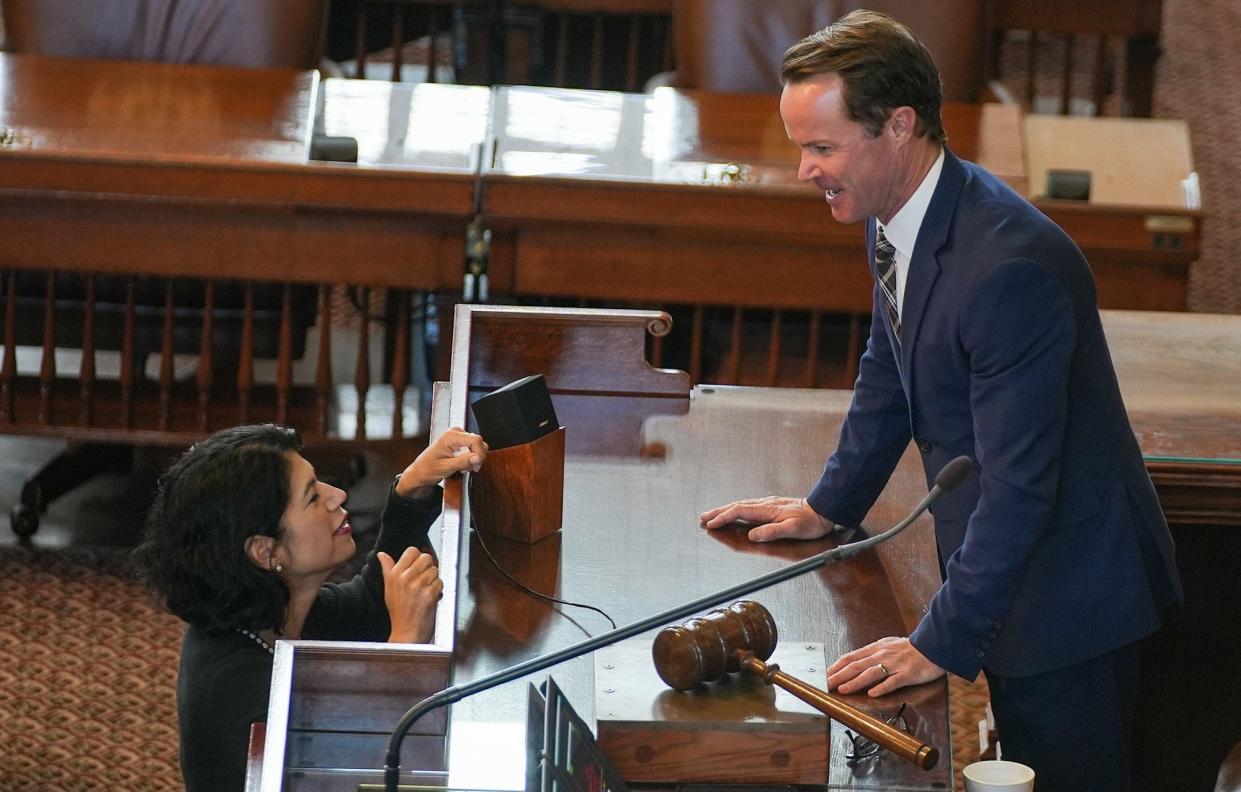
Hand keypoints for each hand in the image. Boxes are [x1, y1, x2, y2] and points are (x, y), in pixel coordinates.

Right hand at [378, 547, 443, 643]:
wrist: (406, 632)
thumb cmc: (398, 612)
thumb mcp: (388, 588)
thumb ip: (387, 568)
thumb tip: (381, 555)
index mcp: (395, 574)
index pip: (412, 551)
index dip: (418, 557)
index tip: (418, 566)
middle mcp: (405, 578)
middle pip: (426, 558)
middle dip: (429, 567)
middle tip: (424, 578)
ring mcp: (417, 586)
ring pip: (435, 570)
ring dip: (434, 580)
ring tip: (426, 590)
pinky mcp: (429, 595)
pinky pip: (440, 582)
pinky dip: (438, 590)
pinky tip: (431, 597)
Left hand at [395, 426, 486, 495]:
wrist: (419, 472)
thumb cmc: (427, 470)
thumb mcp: (445, 468)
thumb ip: (463, 462)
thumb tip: (477, 457)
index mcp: (450, 436)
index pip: (476, 440)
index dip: (479, 454)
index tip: (475, 466)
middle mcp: (455, 433)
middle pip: (478, 442)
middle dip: (476, 458)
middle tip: (467, 468)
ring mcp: (457, 436)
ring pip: (477, 446)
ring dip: (473, 459)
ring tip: (461, 467)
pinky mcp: (459, 442)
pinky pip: (473, 449)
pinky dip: (470, 458)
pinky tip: (461, 464)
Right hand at [699, 496, 832, 541]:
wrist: (823, 510)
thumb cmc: (810, 522)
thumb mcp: (792, 529)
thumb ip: (771, 532)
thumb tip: (751, 535)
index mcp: (767, 510)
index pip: (739, 512)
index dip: (723, 518)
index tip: (711, 524)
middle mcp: (765, 504)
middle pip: (736, 506)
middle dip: (718, 512)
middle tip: (702, 517)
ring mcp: (767, 504)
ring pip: (741, 506)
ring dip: (725, 510)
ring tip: (713, 515)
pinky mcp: (771, 506)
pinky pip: (748, 507)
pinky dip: (736, 510)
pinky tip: (734, 513)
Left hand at [826, 636, 944, 696]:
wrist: (933, 646)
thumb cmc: (908, 649)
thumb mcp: (886, 646)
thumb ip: (871, 654)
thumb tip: (853, 662)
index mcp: (875, 648)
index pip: (850, 657)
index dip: (836, 667)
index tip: (823, 675)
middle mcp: (882, 655)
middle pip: (857, 665)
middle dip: (839, 675)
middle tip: (825, 684)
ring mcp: (894, 664)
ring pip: (871, 673)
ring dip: (855, 682)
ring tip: (843, 689)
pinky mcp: (908, 674)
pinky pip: (893, 681)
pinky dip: (882, 687)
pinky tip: (873, 694)